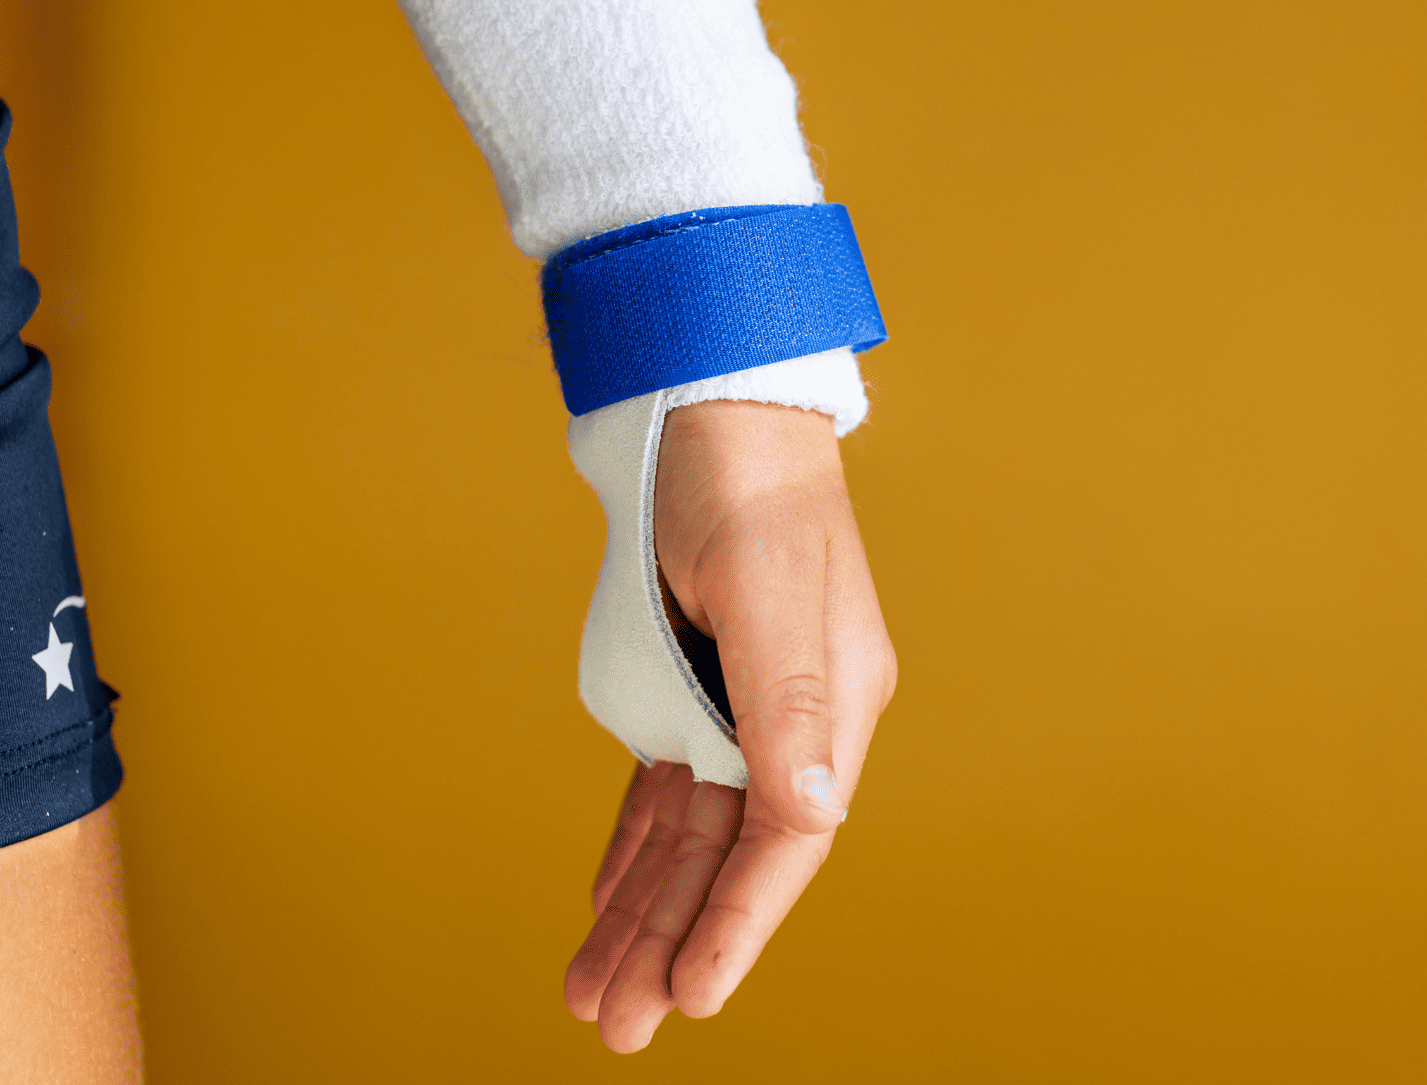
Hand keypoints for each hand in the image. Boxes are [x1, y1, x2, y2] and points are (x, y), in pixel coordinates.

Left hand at [562, 399, 896, 1051]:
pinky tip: (610, 898)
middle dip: (674, 941)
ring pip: (689, 834)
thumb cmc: (745, 484)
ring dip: (645, 909)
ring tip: (594, 988)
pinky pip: (665, 790)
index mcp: (832, 705)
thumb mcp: (763, 587)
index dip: (738, 924)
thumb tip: (811, 814)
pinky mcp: (693, 686)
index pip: (785, 841)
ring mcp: (741, 705)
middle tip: (614, 1023)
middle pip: (728, 857)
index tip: (691, 996)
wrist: (711, 404)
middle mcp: (791, 718)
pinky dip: (636, 847)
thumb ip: (785, 702)